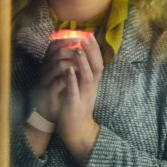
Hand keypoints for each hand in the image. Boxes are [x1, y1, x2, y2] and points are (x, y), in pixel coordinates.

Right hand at [36, 37, 84, 121]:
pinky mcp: (47, 92)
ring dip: (73, 64)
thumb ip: (70, 61)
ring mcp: (45, 80)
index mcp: (48, 63)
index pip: (53, 45)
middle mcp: (44, 69)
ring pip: (58, 65)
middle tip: (83, 53)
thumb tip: (83, 47)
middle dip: (72, 51)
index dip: (65, 40)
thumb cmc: (60, 90)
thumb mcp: (64, 74)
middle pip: (57, 53)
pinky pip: (57, 82)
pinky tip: (76, 78)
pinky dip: (68, 79)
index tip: (79, 39)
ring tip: (82, 66)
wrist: (51, 111)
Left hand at [56, 33, 103, 164]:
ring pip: (88, 78)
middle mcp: (91, 88)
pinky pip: (74, 91)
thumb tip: (82, 58)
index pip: (98, 63)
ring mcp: (84, 97)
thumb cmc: (78, 107)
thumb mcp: (84, 89)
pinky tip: (68, 70)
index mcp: (93, 84)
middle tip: (86, 37)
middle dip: (92, 52)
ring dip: (83, 63)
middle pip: (97, 67)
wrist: (78, 130)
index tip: (90, 35)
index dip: (95, 50)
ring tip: (78, 49)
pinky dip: (72, 80)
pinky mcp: (74, 105)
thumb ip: (84, 75)